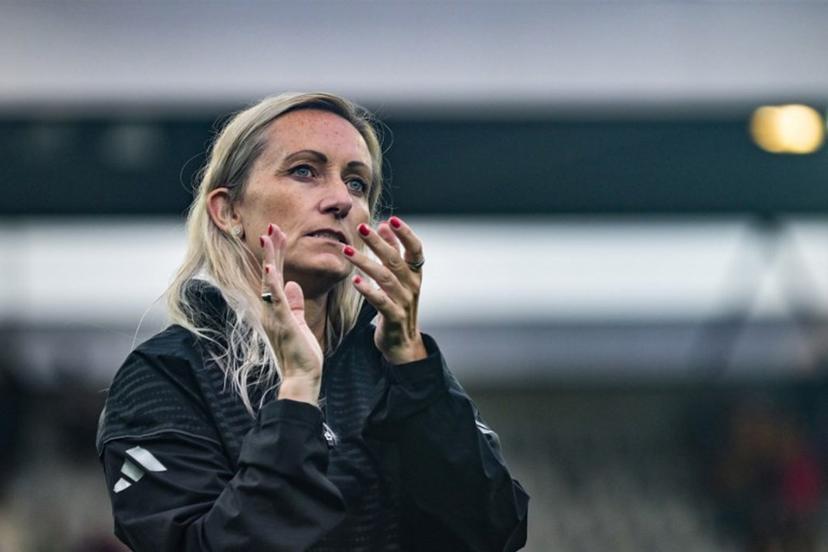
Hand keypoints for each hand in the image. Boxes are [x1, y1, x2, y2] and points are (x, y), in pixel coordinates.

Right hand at [260, 224, 323, 404]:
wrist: (303, 377)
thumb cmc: (302, 353)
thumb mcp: (300, 322)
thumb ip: (295, 304)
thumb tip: (292, 284)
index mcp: (278, 307)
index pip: (277, 275)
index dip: (277, 254)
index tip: (278, 233)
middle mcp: (272, 308)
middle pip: (271, 272)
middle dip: (272, 249)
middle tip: (272, 226)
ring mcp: (275, 315)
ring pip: (270, 281)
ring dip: (269, 258)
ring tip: (268, 237)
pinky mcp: (282, 323)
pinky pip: (275, 299)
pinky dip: (272, 283)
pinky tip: (269, 267)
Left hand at [343, 216, 426, 364]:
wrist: (402, 342)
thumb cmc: (398, 303)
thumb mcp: (398, 277)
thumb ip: (394, 251)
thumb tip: (385, 225)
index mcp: (415, 273)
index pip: (415, 249)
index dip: (406, 234)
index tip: (392, 219)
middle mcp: (412, 285)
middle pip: (395, 260)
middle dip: (377, 243)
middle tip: (361, 228)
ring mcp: (404, 302)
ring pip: (385, 278)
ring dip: (365, 263)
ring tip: (347, 250)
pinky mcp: (394, 317)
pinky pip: (380, 301)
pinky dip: (368, 290)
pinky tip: (355, 280)